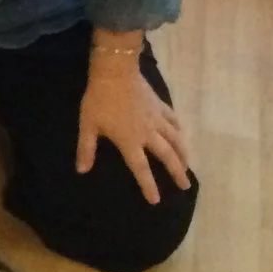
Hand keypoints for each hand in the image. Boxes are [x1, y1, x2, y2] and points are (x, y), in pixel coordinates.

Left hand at [76, 53, 192, 205]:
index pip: (141, 168)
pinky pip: (174, 121)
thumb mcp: (88, 126)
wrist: (115, 71)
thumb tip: (82, 170)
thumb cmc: (99, 100)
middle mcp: (148, 133)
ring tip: (190, 166)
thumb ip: (86, 149)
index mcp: (130, 141)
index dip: (148, 185)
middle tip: (185, 186)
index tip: (156, 200)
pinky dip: (180, 130)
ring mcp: (157, 119)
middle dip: (177, 172)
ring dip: (184, 154)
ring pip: (176, 140)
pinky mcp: (160, 106)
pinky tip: (183, 136)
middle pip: (166, 156)